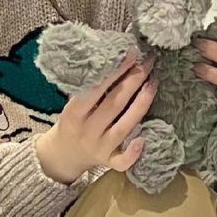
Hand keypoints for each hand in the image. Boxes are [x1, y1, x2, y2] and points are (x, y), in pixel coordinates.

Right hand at [36, 50, 157, 183]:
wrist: (63, 154)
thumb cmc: (72, 120)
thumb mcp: (71, 104)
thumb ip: (87, 89)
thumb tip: (114, 58)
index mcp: (73, 114)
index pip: (95, 90)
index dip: (114, 72)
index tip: (129, 54)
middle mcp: (87, 131)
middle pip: (113, 104)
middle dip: (132, 81)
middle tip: (147, 63)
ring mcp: (99, 148)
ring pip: (123, 127)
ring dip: (141, 104)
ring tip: (153, 83)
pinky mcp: (109, 162)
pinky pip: (122, 160)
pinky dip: (133, 152)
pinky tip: (144, 138)